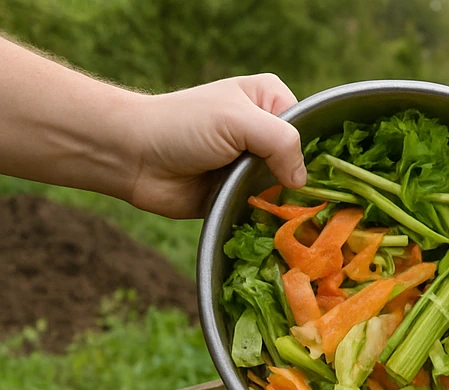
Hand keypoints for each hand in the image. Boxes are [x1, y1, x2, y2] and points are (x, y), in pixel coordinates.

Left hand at [127, 75, 306, 219]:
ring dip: (286, 205)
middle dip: (301, 182)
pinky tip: (276, 229)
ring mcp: (252, 166)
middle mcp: (263, 131)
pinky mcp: (240, 195)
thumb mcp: (238, 120)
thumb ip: (280, 142)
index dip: (311, 149)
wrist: (135, 157)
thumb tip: (302, 181)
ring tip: (291, 219)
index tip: (311, 173)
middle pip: (300, 161)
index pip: (309, 126)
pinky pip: (267, 211)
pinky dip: (270, 219)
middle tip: (304, 203)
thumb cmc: (182, 126)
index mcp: (267, 100)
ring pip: (286, 189)